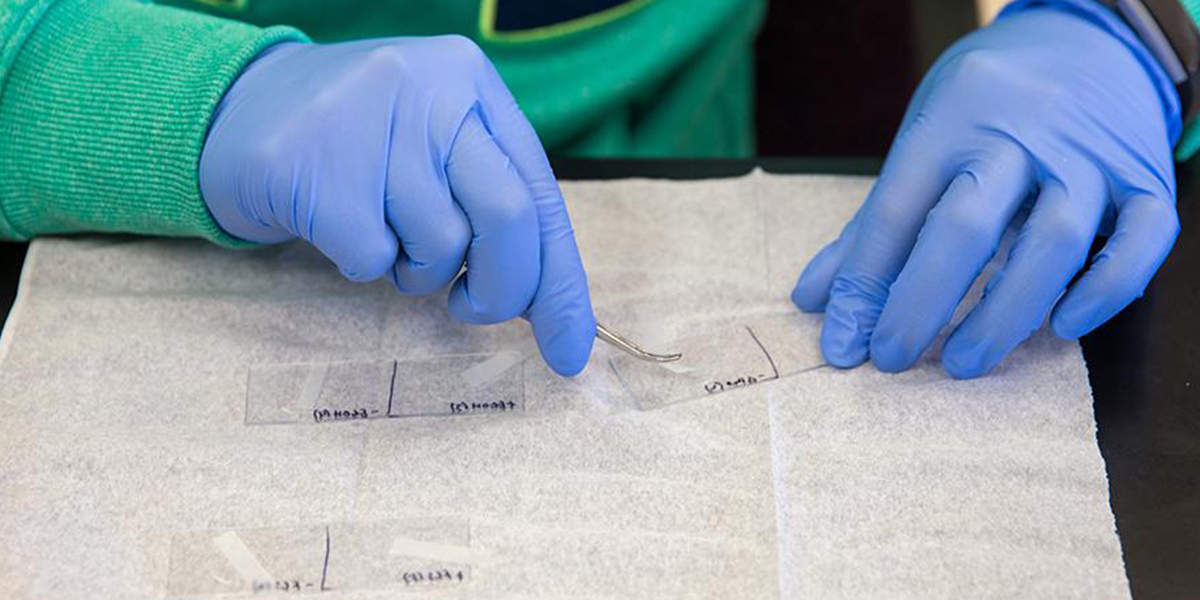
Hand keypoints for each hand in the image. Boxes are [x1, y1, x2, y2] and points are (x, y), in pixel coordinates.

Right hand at [200, 36, 594, 375]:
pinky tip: (338, 225)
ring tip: (382, 232)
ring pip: (439, 246)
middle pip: (508, 218)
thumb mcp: (436, 148)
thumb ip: (494, 207)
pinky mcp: (313, 164)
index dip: (561, 281)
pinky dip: (363, 265)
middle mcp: (430, 89)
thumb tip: (556, 312)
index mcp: (473, 82)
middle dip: (502, 290)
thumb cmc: (360, 147)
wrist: (235, 108)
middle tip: (470, 307)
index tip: (568, 351)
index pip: (541, 195)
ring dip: (417, 271)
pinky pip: (372, 258)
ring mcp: (369, 120)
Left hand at [791, 2, 1180, 377]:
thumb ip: (873, 223)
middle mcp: (1021, 131)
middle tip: (893, 358)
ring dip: (1006, 312)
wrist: (1087, 38)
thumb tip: (815, 299)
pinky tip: (1063, 327)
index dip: (865, 284)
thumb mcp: (923, 137)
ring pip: (1056, 240)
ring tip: (964, 361)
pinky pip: (1143, 239)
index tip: (845, 344)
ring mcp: (1089, 153)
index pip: (896, 210)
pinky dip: (1106, 288)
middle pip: (967, 226)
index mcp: (950, 119)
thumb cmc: (986, 103)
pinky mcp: (1145, 175)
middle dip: (921, 301)